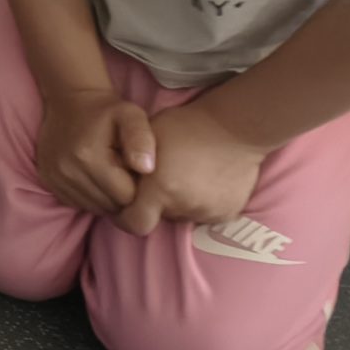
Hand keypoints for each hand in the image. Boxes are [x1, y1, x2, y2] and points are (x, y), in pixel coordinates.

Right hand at [35, 85, 156, 215]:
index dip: (136, 185)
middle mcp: (67, 170)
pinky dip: (89, 195)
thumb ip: (143, 140)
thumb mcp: (132, 116)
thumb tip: (146, 168)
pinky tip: (92, 175)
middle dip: (121, 193)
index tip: (133, 167)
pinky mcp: (47, 180)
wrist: (69, 100)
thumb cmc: (106, 111)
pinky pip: (77, 203)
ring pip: (94, 207)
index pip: (126, 197)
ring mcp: (54, 177)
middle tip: (121, 169)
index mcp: (89, 157)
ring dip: (105, 195)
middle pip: (110, 205)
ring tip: (107, 172)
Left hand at [114, 101, 267, 235]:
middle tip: (155, 184)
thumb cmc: (185, 125)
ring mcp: (208, 212)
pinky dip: (198, 202)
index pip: (133, 224)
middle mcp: (184, 206)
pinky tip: (201, 180)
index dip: (123, 217)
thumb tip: (115, 180)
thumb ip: (130, 164)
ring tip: (182, 177)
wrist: (235, 127)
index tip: (120, 207)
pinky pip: (203, 213)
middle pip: (158, 217)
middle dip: (152, 205)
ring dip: (176, 203)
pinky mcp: (227, 212)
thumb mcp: (147, 138)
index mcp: (161, 189)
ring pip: (181, 215)